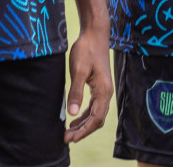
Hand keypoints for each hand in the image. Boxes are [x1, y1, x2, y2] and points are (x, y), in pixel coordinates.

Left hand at [63, 28, 111, 143]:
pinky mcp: (99, 86)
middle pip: (97, 119)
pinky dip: (85, 115)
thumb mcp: (79, 70)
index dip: (83, 130)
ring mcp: (103, 90)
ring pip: (95, 114)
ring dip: (83, 124)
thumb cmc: (87, 49)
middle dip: (83, 131)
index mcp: (103, 91)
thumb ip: (76, 92)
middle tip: (66, 138)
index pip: (96, 118)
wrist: (95, 34)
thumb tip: (72, 113)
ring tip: (69, 132)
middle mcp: (106, 93)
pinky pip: (93, 107)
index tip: (70, 138)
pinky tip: (75, 118)